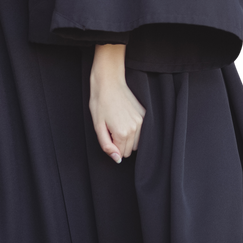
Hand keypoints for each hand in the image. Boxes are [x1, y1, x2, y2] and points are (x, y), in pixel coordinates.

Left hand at [89, 45, 144, 162]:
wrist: (109, 83)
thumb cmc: (100, 104)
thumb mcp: (98, 127)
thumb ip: (107, 146)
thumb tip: (117, 159)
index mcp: (122, 133)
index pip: (121, 154)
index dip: (112, 147)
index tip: (107, 135)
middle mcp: (135, 128)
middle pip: (129, 150)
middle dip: (120, 144)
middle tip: (111, 130)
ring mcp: (141, 121)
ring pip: (136, 142)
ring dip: (128, 138)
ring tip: (118, 124)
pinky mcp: (144, 114)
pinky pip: (141, 131)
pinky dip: (133, 130)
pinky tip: (124, 119)